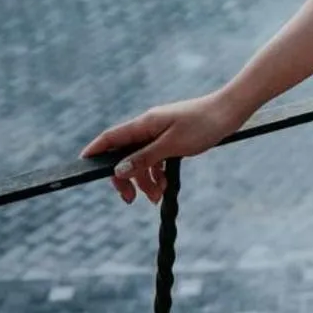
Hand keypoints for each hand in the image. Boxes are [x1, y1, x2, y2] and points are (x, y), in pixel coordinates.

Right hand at [79, 91, 236, 205]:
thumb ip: (145, 158)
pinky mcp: (172, 138)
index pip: (111, 137)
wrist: (230, 112)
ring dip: (145, 180)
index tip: (82, 165)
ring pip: (141, 160)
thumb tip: (119, 169)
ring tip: (157, 196)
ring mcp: (160, 132)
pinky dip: (157, 173)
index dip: (95, 151)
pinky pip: (156, 158)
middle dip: (125, 178)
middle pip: (124, 154)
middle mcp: (149, 126)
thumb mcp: (173, 145)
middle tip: (131, 200)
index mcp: (145, 124)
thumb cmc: (203, 124)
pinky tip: (165, 186)